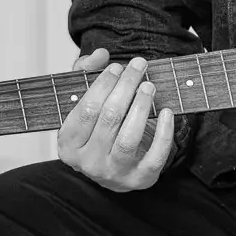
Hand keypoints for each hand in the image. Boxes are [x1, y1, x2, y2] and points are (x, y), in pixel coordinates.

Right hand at [56, 48, 175, 191]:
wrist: (114, 170)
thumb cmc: (98, 131)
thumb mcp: (85, 103)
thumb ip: (86, 74)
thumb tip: (100, 55)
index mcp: (68, 144)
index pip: (86, 110)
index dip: (103, 84)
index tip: (117, 66)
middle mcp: (88, 162)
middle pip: (109, 118)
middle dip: (126, 87)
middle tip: (138, 66)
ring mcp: (114, 173)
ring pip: (129, 138)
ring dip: (142, 106)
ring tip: (149, 86)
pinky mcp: (140, 179)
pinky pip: (155, 156)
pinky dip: (164, 133)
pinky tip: (167, 112)